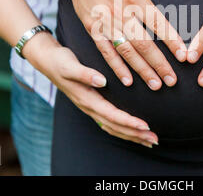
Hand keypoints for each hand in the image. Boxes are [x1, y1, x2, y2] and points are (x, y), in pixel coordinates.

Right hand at [23, 33, 158, 147]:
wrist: (48, 61)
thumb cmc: (60, 61)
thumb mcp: (70, 65)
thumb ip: (85, 73)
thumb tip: (102, 81)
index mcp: (86, 98)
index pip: (110, 115)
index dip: (128, 121)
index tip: (145, 125)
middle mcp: (89, 107)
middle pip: (114, 126)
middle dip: (134, 134)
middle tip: (154, 139)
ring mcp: (90, 108)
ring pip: (112, 128)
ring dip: (131, 135)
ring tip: (149, 140)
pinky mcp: (92, 106)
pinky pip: (109, 123)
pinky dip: (123, 130)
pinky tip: (134, 132)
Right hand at [63, 0, 186, 89]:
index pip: (158, 23)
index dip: (172, 41)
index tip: (185, 56)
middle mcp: (120, 14)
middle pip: (143, 44)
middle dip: (159, 65)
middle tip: (173, 82)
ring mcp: (105, 24)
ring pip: (126, 52)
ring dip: (142, 70)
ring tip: (156, 85)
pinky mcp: (93, 29)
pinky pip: (106, 52)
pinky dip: (117, 67)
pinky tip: (127, 81)